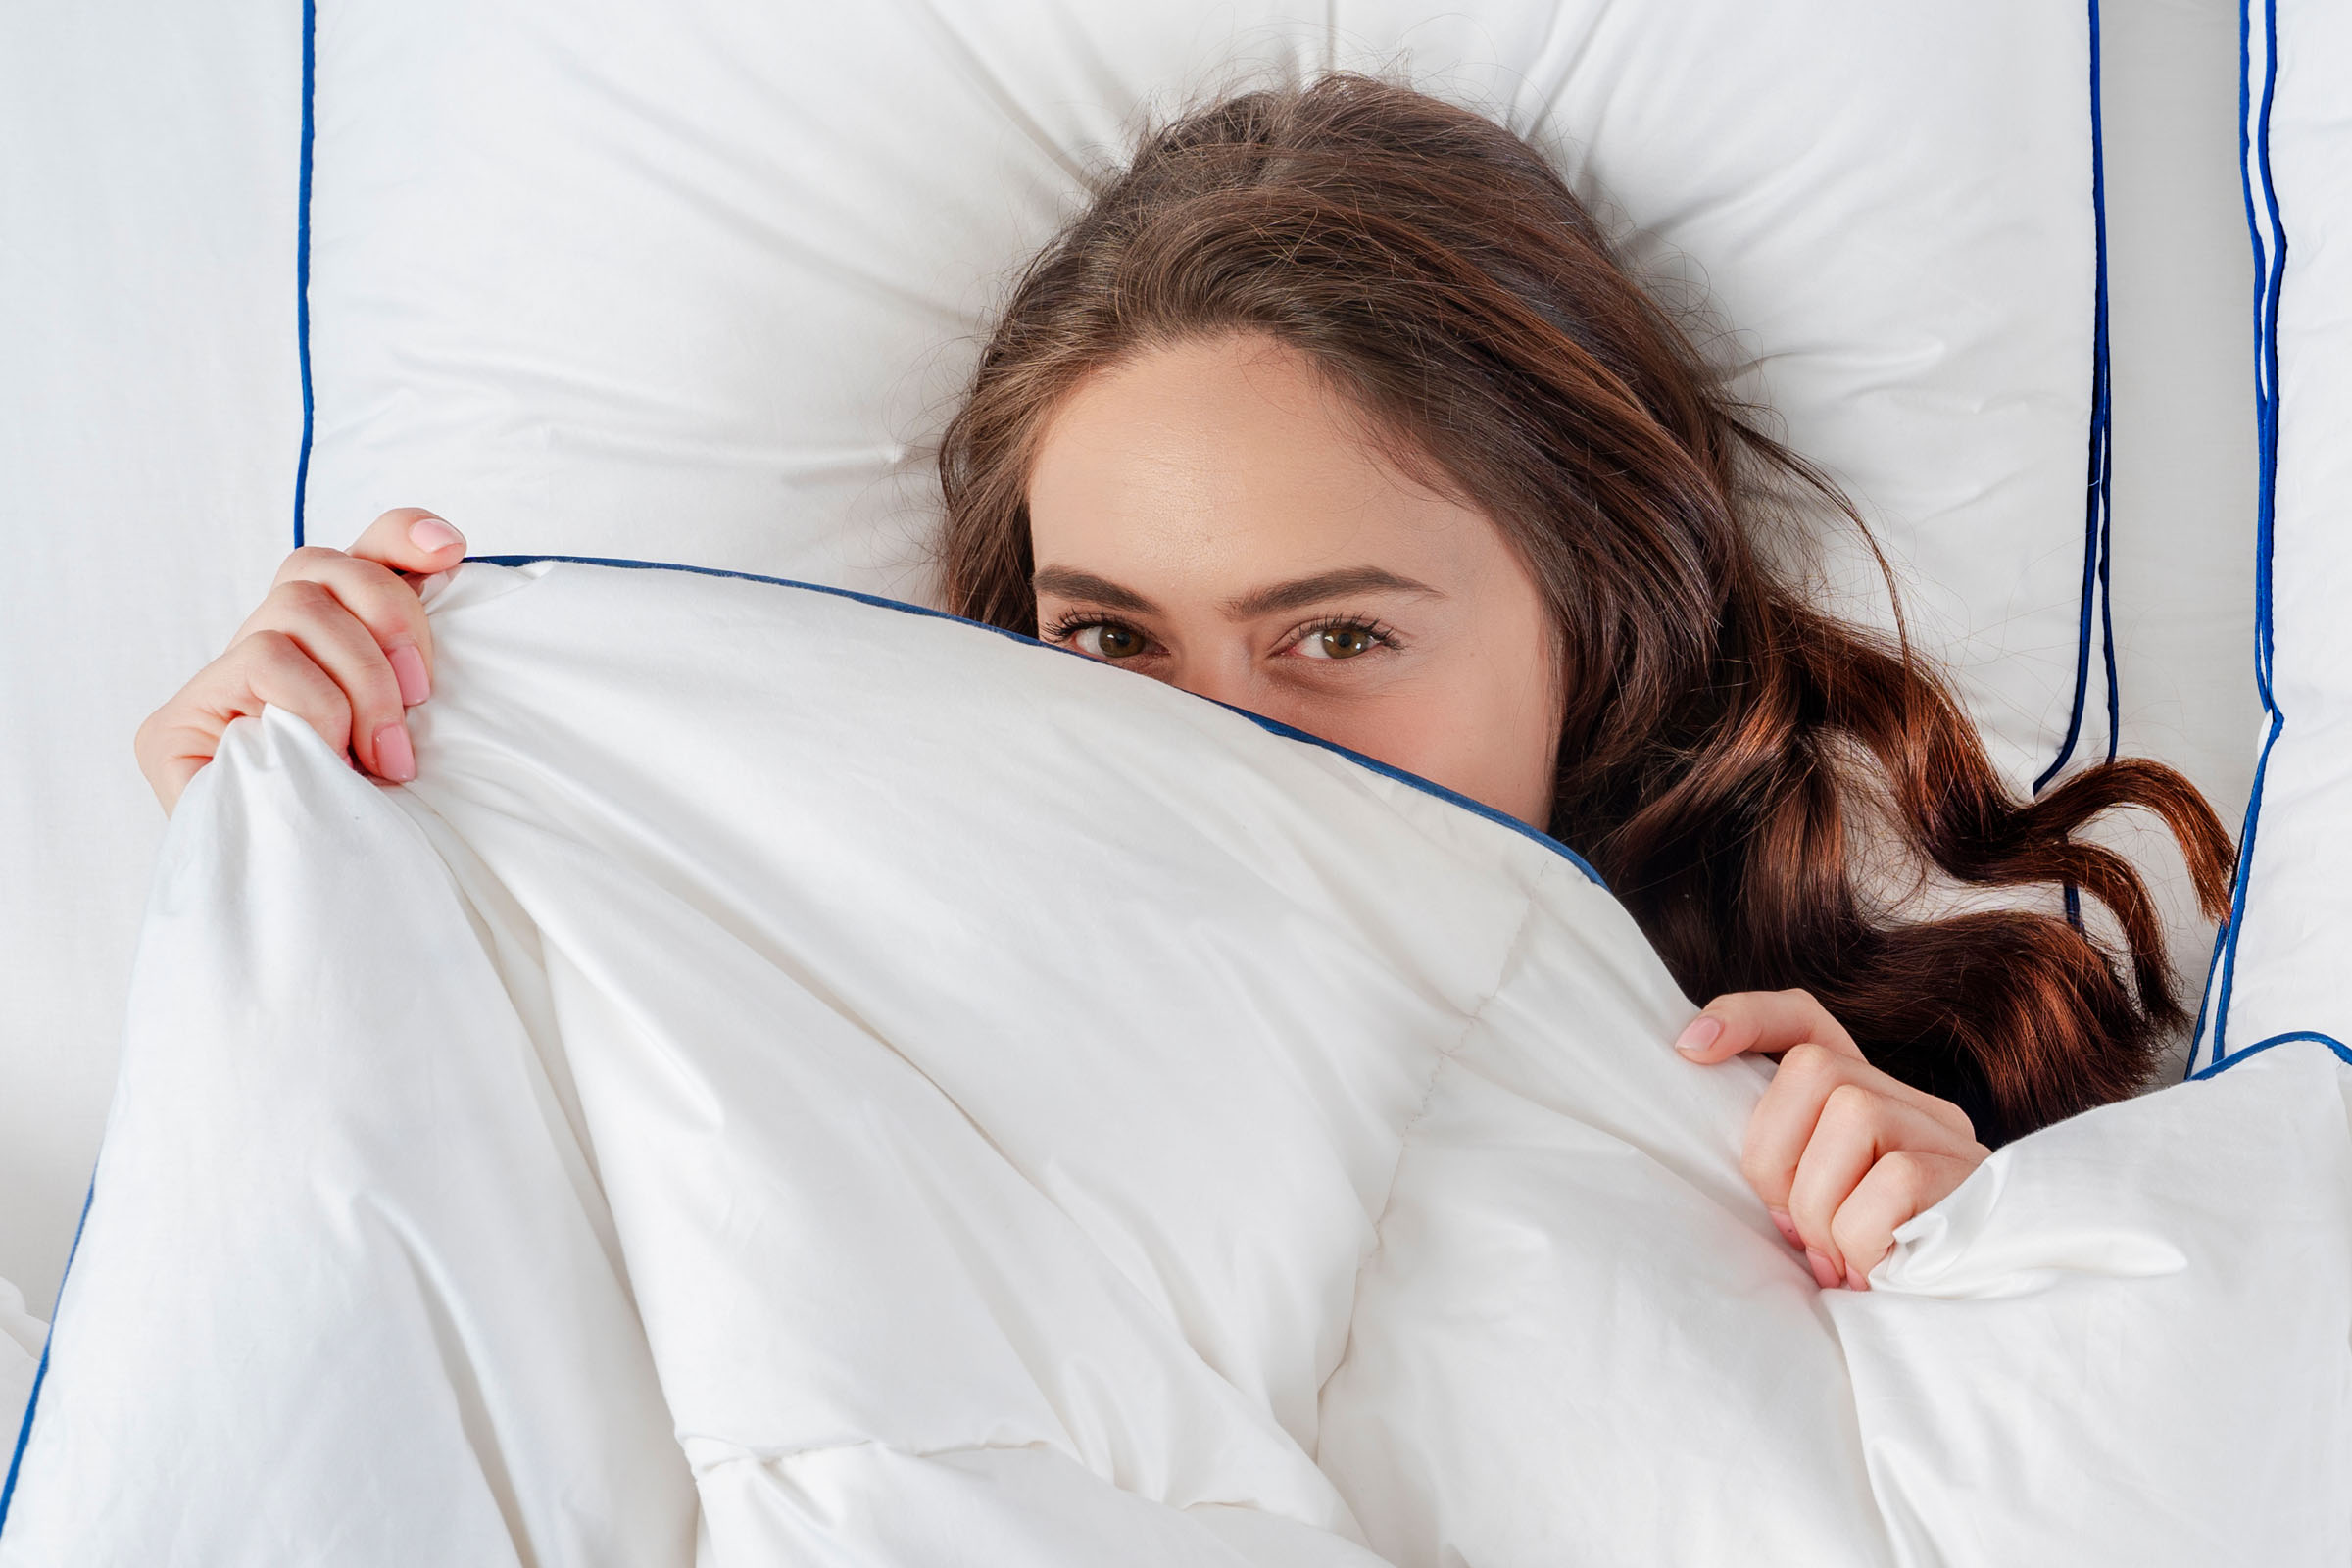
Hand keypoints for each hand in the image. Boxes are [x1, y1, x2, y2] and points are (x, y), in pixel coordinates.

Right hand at [134, 508, 467, 814]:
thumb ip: (420, 649)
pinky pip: (264, 659)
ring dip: (360, 681)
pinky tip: (329, 757)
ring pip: (295, 606)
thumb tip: (450, 553)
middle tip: (421, 703)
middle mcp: (268, 653)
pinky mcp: (174, 726)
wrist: (340, 913)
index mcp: (329, 647)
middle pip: (326, 566)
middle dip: (393, 624)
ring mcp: (217, 687)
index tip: (453, 554)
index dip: (401, 537)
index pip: (356, 553)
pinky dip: (315, 704)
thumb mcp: (427, 725)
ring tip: (384, 756)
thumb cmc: (391, 824)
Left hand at [1674, 989, 1989, 1290]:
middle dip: (1777, 1158)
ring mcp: (1947, 1137)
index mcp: (1869, 1106)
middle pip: (1813, 1069)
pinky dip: (1862, 1240)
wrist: (1976, 1324)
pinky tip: (1874, 1275)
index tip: (1690, 1048)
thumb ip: (1789, 1172)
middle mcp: (1914, 1106)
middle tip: (1796, 1233)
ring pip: (1851, 1117)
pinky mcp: (1969, 1176)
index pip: (1806, 1023)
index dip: (1747, 1019)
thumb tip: (1736, 1155)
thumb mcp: (1820, 1216)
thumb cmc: (1876, 1276)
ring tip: (1840, 1262)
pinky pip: (1889, 1185)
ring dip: (1823, 1209)